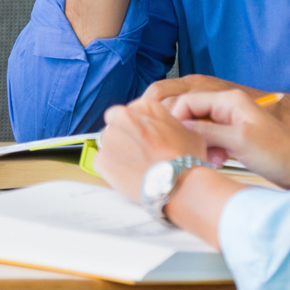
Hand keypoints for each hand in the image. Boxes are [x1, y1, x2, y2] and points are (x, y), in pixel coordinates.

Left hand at [93, 97, 211, 201]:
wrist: (178, 183)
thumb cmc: (186, 158)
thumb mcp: (187, 131)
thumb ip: (170, 125)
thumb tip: (167, 130)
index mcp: (145, 106)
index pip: (132, 110)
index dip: (137, 125)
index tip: (143, 138)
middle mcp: (124, 117)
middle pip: (115, 122)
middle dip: (123, 134)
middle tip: (136, 151)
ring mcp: (110, 138)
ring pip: (108, 142)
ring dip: (117, 152)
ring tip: (135, 167)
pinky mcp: (101, 159)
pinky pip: (102, 162)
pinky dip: (112, 169)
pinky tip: (128, 177)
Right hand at [163, 89, 289, 186]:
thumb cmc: (276, 152)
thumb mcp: (238, 140)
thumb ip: (205, 131)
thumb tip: (178, 126)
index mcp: (229, 99)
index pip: (187, 102)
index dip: (178, 121)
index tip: (178, 142)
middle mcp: (227, 106)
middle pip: (191, 115)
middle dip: (190, 135)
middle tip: (198, 152)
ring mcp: (230, 121)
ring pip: (199, 129)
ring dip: (200, 145)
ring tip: (214, 160)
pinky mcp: (233, 135)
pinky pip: (209, 140)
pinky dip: (209, 151)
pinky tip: (219, 161)